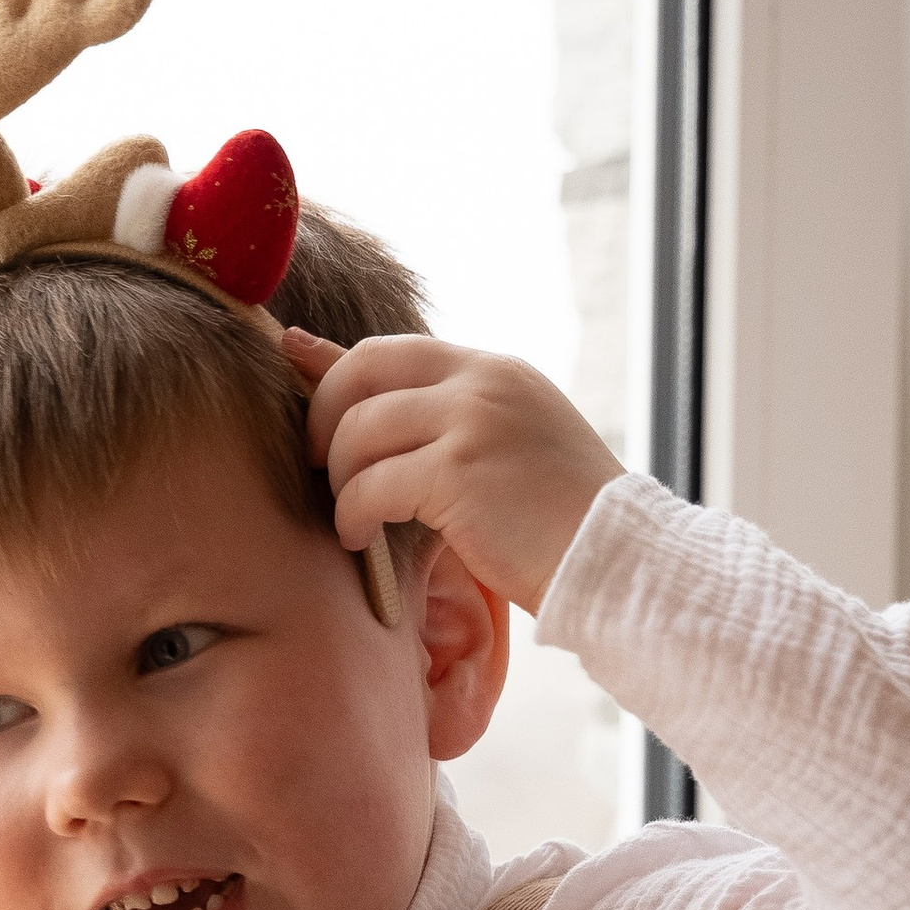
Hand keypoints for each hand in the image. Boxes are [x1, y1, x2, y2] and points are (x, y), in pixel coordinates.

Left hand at [282, 328, 622, 619]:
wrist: (618, 559)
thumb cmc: (561, 521)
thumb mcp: (508, 446)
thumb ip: (448, 420)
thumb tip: (384, 414)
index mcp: (495, 372)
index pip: (393, 350)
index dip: (333, 364)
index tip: (292, 362)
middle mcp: (482, 383)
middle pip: (362, 372)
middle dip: (323, 416)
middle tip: (321, 465)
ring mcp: (472, 422)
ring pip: (358, 431)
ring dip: (341, 480)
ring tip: (353, 519)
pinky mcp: (459, 473)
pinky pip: (370, 485)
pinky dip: (352, 515)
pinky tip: (362, 538)